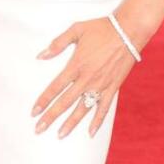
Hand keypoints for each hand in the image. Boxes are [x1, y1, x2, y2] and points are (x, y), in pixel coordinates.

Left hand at [31, 16, 136, 138]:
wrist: (129, 31)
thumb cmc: (102, 28)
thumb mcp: (76, 30)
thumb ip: (58, 43)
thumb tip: (41, 55)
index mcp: (76, 65)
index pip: (55, 87)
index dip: (43, 101)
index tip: (34, 112)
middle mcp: (87, 78)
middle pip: (65, 102)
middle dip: (51, 117)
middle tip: (39, 129)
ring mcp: (100, 85)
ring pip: (83, 109)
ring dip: (70, 123)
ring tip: (60, 135)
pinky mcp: (113, 87)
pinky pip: (104, 108)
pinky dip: (97, 121)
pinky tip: (90, 132)